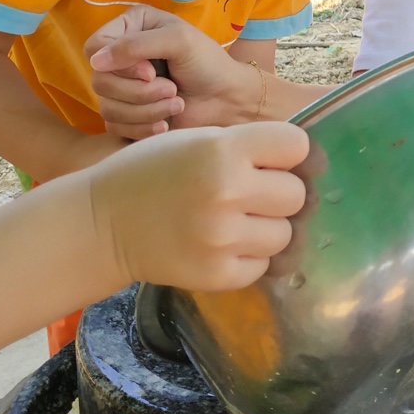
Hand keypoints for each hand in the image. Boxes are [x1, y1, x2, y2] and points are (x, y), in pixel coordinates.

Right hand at [85, 6, 245, 138]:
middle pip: (100, 80)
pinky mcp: (126, 115)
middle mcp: (121, 56)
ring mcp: (122, 87)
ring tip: (176, 103)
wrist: (227, 99)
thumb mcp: (178, 40)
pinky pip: (115, 126)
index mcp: (130, 28)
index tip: (150, 71)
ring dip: (146, 110)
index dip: (118, 64)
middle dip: (139, 91)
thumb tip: (95, 62)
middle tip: (172, 89)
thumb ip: (136, 45)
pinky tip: (166, 125)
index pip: (95, 46)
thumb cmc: (207, 63)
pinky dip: (143, 127)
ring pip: (107, 106)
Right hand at [88, 122, 308, 291]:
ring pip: (284, 234)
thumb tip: (311, 163)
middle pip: (296, 194)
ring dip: (265, 228)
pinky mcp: (218, 274)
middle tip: (247, 195)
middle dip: (277, 194)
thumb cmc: (153, 172)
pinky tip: (221, 245)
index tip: (268, 161)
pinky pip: (262, 265)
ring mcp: (224, 237)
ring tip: (233, 222)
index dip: (286, 154)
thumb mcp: (198, 139)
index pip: (297, 146)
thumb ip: (250, 146)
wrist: (102, 224)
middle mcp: (228, 191)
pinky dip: (248, 257)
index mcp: (224, 149)